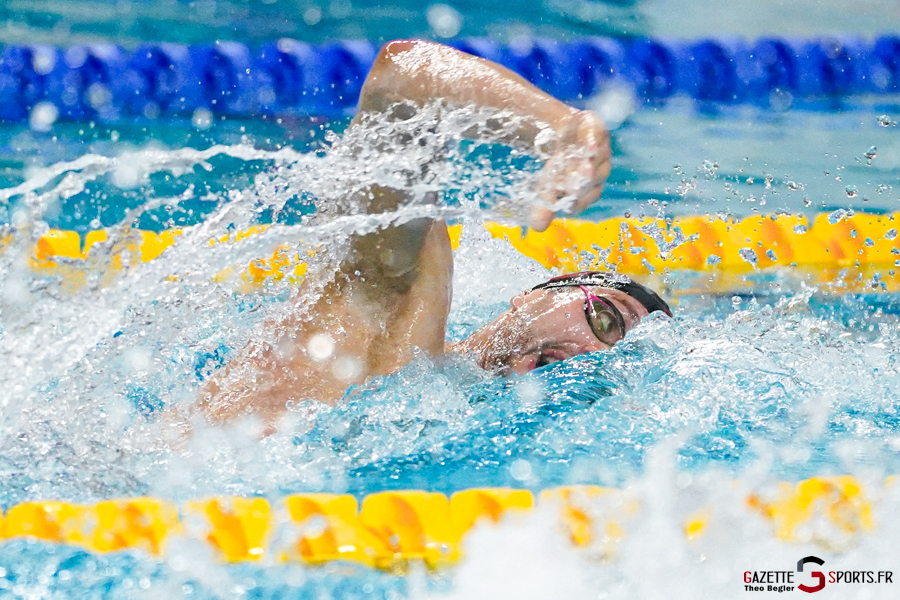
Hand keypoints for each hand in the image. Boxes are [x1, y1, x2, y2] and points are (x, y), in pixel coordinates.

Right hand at [530, 110, 610, 231]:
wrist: (563, 131)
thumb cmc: (558, 164)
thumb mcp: (547, 185)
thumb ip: (544, 205)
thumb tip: (536, 228)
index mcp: (590, 189)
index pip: (584, 199)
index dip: (576, 202)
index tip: (566, 205)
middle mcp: (600, 171)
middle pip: (593, 179)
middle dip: (583, 183)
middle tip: (573, 190)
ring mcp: (602, 149)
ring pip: (599, 158)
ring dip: (591, 162)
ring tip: (583, 168)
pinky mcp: (599, 128)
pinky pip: (599, 133)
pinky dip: (594, 138)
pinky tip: (588, 144)